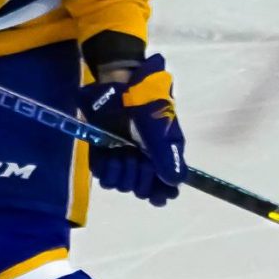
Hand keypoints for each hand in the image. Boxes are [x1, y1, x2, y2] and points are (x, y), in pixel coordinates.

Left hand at [79, 53, 185, 205]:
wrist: (120, 82)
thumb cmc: (146, 101)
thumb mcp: (161, 129)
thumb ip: (167, 157)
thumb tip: (175, 183)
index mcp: (163, 155)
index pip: (164, 187)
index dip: (160, 194)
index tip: (157, 196)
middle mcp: (144, 160)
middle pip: (142, 190)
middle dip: (139, 180)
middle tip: (137, 160)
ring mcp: (123, 157)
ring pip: (122, 185)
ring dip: (122, 173)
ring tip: (122, 154)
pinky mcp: (103, 153)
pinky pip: (104, 176)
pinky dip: (106, 170)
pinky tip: (109, 156)